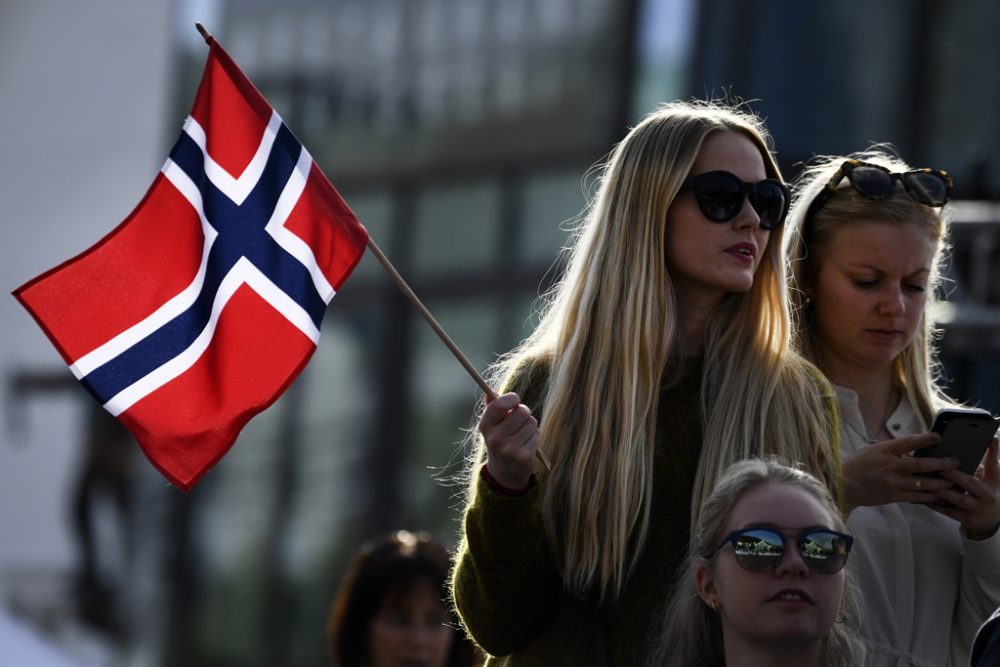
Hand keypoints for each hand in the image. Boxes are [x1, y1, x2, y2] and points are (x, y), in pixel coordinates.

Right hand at [479, 392, 539, 490]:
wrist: (504, 473)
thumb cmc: (500, 441)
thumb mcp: (492, 426)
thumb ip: (492, 408)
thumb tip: (490, 393)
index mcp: (485, 426)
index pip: (500, 404)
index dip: (512, 398)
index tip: (515, 401)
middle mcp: (495, 438)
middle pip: (521, 411)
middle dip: (524, 412)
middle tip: (520, 420)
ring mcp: (509, 449)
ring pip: (531, 422)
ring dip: (530, 426)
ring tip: (522, 434)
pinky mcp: (523, 456)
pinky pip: (537, 435)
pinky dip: (535, 437)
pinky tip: (527, 444)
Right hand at [841, 432, 956, 513]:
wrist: (844, 485)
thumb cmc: (858, 465)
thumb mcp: (872, 450)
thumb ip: (892, 450)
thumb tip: (913, 450)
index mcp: (883, 450)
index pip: (907, 442)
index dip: (924, 439)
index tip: (938, 437)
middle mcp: (889, 466)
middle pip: (920, 464)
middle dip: (940, 464)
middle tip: (954, 462)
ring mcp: (891, 482)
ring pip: (922, 483)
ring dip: (939, 482)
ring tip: (952, 481)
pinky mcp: (892, 496)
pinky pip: (915, 496)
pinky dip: (928, 496)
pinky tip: (937, 495)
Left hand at [930, 438, 999, 539]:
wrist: (993, 518)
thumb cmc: (987, 489)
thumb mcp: (991, 476)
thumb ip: (982, 462)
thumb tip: (965, 444)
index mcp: (994, 481)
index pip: (994, 463)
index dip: (993, 451)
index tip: (991, 438)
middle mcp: (987, 494)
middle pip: (970, 483)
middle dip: (954, 475)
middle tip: (940, 466)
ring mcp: (978, 508)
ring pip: (958, 499)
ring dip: (941, 490)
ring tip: (926, 482)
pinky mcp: (967, 519)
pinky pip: (949, 511)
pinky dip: (936, 504)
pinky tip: (923, 497)